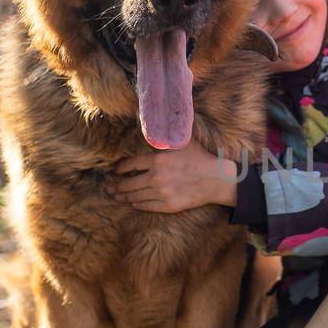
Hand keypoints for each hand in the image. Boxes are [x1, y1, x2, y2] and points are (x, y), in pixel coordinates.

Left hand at [108, 145, 238, 212]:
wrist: (217, 180)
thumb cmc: (200, 158)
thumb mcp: (183, 141)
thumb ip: (166, 135)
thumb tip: (151, 121)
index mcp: (158, 159)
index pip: (132, 164)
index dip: (122, 168)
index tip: (116, 171)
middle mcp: (157, 177)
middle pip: (130, 183)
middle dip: (118, 186)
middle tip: (110, 187)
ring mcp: (162, 193)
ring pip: (137, 196)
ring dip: (125, 197)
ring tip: (117, 197)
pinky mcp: (169, 205)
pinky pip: (148, 206)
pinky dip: (138, 205)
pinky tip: (134, 203)